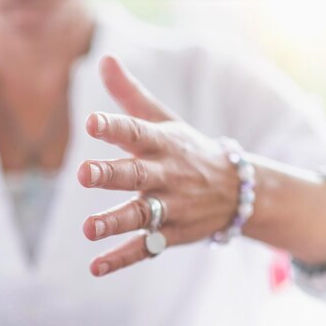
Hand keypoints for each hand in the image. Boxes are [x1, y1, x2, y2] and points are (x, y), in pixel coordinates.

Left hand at [77, 56, 238, 276]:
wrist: (239, 190)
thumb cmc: (188, 149)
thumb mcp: (163, 119)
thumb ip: (130, 93)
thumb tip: (103, 58)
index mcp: (163, 144)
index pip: (137, 132)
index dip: (114, 127)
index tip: (92, 121)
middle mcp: (167, 175)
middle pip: (138, 175)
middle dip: (113, 175)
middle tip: (85, 174)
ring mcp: (171, 207)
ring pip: (142, 215)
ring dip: (116, 222)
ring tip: (88, 228)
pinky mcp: (171, 234)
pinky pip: (146, 248)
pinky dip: (122, 259)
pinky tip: (95, 267)